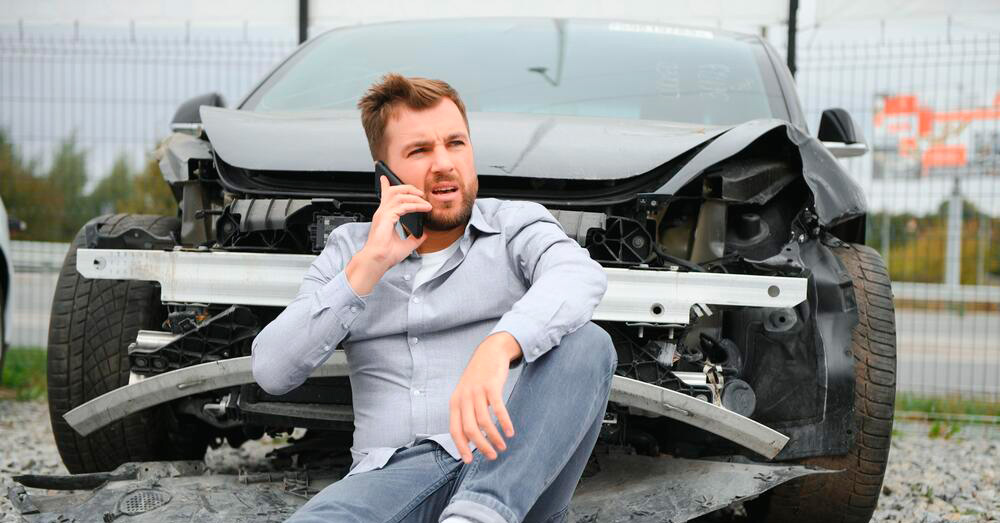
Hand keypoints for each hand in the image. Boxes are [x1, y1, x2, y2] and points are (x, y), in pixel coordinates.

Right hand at [346, 175, 430, 294]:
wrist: (377, 262)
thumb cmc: (385, 256)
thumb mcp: (405, 246)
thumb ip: (414, 239)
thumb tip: (424, 234)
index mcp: (384, 217)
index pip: (384, 197)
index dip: (386, 186)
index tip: (385, 178)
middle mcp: (382, 213)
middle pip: (394, 191)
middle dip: (408, 188)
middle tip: (421, 193)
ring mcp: (383, 214)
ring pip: (399, 195)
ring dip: (414, 196)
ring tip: (425, 202)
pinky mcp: (387, 217)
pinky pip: (403, 206)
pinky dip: (416, 205)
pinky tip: (424, 208)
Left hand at [449, 332, 521, 463]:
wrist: (489, 352)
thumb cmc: (478, 378)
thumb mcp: (466, 395)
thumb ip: (465, 414)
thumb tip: (469, 439)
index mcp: (455, 403)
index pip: (455, 430)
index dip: (461, 447)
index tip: (469, 461)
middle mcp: (464, 398)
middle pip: (470, 429)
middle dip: (481, 446)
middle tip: (492, 456)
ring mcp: (477, 392)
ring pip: (484, 422)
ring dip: (494, 437)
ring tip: (502, 447)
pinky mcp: (491, 386)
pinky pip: (498, 409)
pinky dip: (504, 422)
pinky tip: (510, 432)